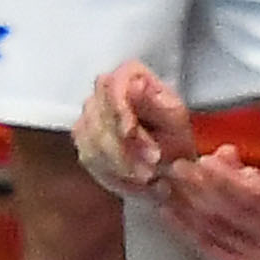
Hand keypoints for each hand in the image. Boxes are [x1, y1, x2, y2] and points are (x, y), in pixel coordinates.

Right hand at [72, 61, 196, 195]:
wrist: (169, 162)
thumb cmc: (174, 137)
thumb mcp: (175, 121)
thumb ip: (157, 104)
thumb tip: (136, 84)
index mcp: (129, 75)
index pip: (111, 86)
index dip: (118, 110)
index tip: (130, 133)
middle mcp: (103, 90)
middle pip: (99, 118)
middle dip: (126, 147)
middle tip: (153, 166)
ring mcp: (89, 115)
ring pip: (92, 142)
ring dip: (123, 166)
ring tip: (150, 179)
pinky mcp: (83, 141)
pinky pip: (91, 160)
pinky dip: (116, 177)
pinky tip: (136, 184)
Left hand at [156, 146, 259, 259]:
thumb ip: (244, 171)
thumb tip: (223, 152)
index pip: (255, 194)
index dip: (227, 177)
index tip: (204, 162)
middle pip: (231, 210)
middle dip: (201, 187)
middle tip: (177, 169)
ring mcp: (258, 258)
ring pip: (215, 227)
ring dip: (186, 205)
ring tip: (167, 185)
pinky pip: (205, 245)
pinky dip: (183, 227)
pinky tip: (167, 211)